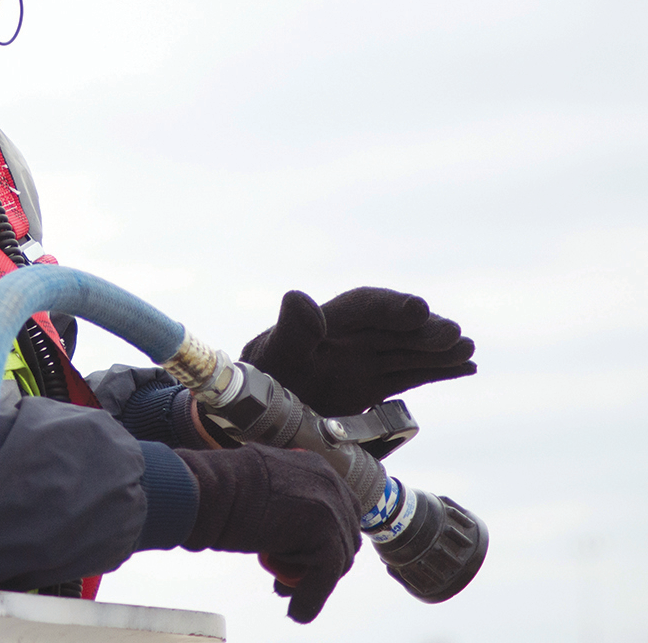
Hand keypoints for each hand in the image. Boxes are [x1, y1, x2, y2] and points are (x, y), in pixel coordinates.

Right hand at [177, 445, 360, 622]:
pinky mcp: (325, 534)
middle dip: (319, 560)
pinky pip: (326, 576)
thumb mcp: (263, 485)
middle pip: (343, 535)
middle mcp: (329, 482)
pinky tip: (296, 611)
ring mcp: (330, 507)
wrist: (206, 488)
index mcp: (315, 467)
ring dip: (314, 580)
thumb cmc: (220, 487)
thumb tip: (288, 528)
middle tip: (290, 577)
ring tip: (284, 589)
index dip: (321, 537)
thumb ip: (287, 499)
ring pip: (336, 558)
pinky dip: (311, 598)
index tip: (302, 555)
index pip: (338, 509)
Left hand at [240, 287, 476, 416]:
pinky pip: (409, 374)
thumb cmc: (257, 383)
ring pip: (407, 351)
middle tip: (454, 336)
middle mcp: (347, 339)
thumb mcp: (272, 356)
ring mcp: (361, 363)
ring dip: (438, 349)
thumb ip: (289, 331)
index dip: (391, 306)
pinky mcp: (370, 388)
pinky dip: (437, 370)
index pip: (364, 307)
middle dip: (424, 330)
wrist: (251, 420)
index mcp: (324, 324)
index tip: (418, 309)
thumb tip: (299, 298)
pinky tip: (466, 366)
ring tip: (467, 350)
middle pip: (393, 328)